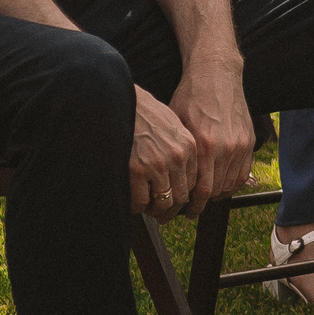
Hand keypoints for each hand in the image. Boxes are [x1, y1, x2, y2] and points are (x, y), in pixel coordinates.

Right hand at [131, 85, 200, 220]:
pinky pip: (140, 202)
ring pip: (162, 203)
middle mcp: (177, 157)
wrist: (120, 100)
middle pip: (181, 197)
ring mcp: (157, 164)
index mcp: (188, 146)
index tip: (176, 202)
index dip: (184, 197)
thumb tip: (180, 174)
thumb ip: (180, 147)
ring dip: (154, 210)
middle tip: (162, 215)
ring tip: (147, 210)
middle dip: (171, 210)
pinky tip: (133, 200)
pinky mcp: (137, 171)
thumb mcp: (171, 124)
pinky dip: (137, 206)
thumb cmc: (142, 112)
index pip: (193, 183)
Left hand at [168, 55, 255, 217]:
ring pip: (230, 184)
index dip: (191, 205)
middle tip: (190, 208)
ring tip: (203, 197)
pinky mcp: (249, 140)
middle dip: (201, 203)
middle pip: (216, 191)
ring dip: (216, 194)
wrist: (216, 73)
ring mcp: (240, 144)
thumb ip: (179, 155)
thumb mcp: (177, 125)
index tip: (182, 210)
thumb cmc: (190, 96)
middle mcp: (226, 148)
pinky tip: (219, 183)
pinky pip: (243, 173)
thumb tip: (169, 181)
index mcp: (205, 145)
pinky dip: (231, 183)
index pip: (201, 190)